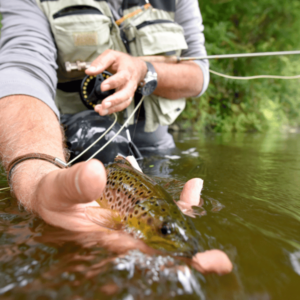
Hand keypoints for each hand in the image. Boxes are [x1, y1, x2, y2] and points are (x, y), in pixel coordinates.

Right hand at [35, 156, 231, 273]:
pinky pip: (162, 205)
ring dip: (188, 216)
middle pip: (163, 245)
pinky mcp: (134, 205)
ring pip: (166, 223)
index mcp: (108, 237)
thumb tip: (96, 173)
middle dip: (189, 252)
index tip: (199, 263)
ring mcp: (132, 218)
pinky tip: (194, 186)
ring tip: (201, 199)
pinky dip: (179, 200)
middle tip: (218, 261)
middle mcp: (125, 231)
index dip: (171, 259)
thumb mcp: (57, 190)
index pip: (144, 252)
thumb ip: (73, 184)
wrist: (53, 189)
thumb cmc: (51, 195)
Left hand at [85, 50, 147, 115]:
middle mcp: (130, 82)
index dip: (113, 82)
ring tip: (101, 111)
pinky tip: (104, 111)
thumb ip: (100, 62)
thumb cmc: (124, 61)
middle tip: (104, 104)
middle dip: (115, 100)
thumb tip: (89, 71)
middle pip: (126, 93)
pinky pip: (122, 106)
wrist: (137, 68)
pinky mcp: (127, 97)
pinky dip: (113, 110)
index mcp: (127, 70)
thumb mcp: (112, 55)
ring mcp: (130, 91)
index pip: (122, 77)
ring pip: (125, 102)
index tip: (102, 87)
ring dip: (113, 108)